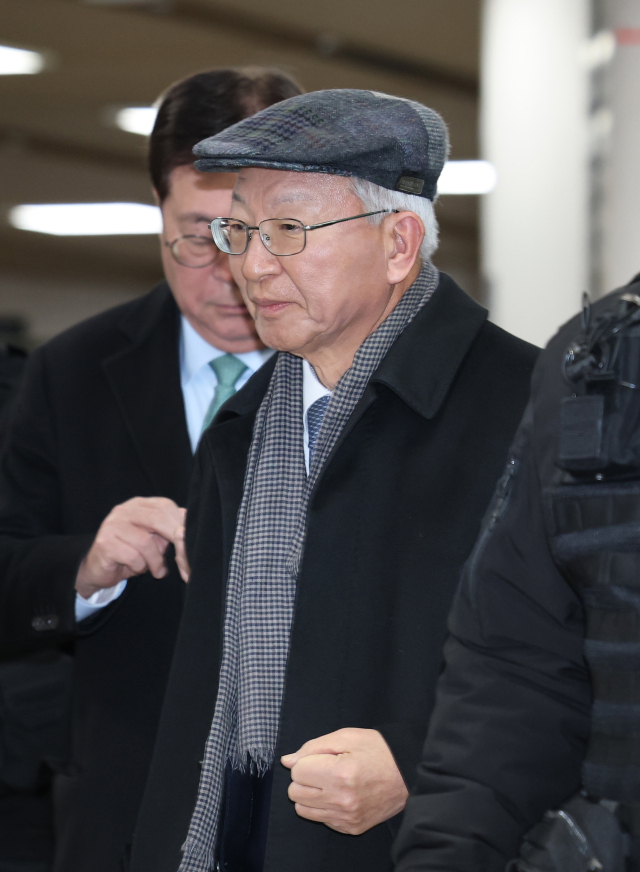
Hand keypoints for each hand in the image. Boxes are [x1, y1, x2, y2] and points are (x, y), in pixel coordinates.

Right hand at [75, 497, 188, 598]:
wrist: (99, 570)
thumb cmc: (130, 553)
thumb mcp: (154, 540)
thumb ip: (168, 530)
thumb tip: (188, 521)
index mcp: (138, 505)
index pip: (164, 505)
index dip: (180, 523)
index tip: (189, 539)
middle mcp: (123, 511)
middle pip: (156, 519)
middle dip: (173, 539)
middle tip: (183, 557)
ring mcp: (111, 526)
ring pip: (145, 542)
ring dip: (155, 561)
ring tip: (156, 569)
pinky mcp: (104, 544)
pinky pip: (132, 556)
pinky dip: (140, 567)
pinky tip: (137, 569)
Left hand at [281, 728, 408, 834]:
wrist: (407, 773)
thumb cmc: (378, 749)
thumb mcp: (346, 737)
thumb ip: (312, 747)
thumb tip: (287, 761)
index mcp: (340, 774)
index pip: (297, 772)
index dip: (306, 761)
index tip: (321, 758)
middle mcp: (342, 800)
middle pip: (295, 793)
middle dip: (305, 778)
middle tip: (323, 769)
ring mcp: (347, 817)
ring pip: (303, 810)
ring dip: (311, 794)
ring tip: (330, 782)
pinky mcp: (352, 828)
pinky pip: (321, 819)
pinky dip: (324, 807)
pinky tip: (340, 794)